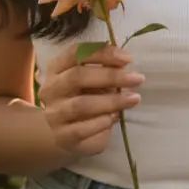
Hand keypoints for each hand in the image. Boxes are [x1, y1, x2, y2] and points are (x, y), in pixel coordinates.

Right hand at [40, 43, 143, 157]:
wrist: (63, 133)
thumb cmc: (81, 98)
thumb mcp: (89, 80)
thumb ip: (102, 69)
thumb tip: (124, 62)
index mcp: (56, 68)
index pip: (75, 53)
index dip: (102, 53)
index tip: (127, 58)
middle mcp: (51, 89)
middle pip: (77, 76)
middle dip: (110, 76)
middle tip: (136, 78)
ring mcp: (54, 113)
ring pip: (82, 104)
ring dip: (111, 100)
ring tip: (134, 98)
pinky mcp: (62, 136)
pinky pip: (83, 128)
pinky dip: (102, 121)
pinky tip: (116, 117)